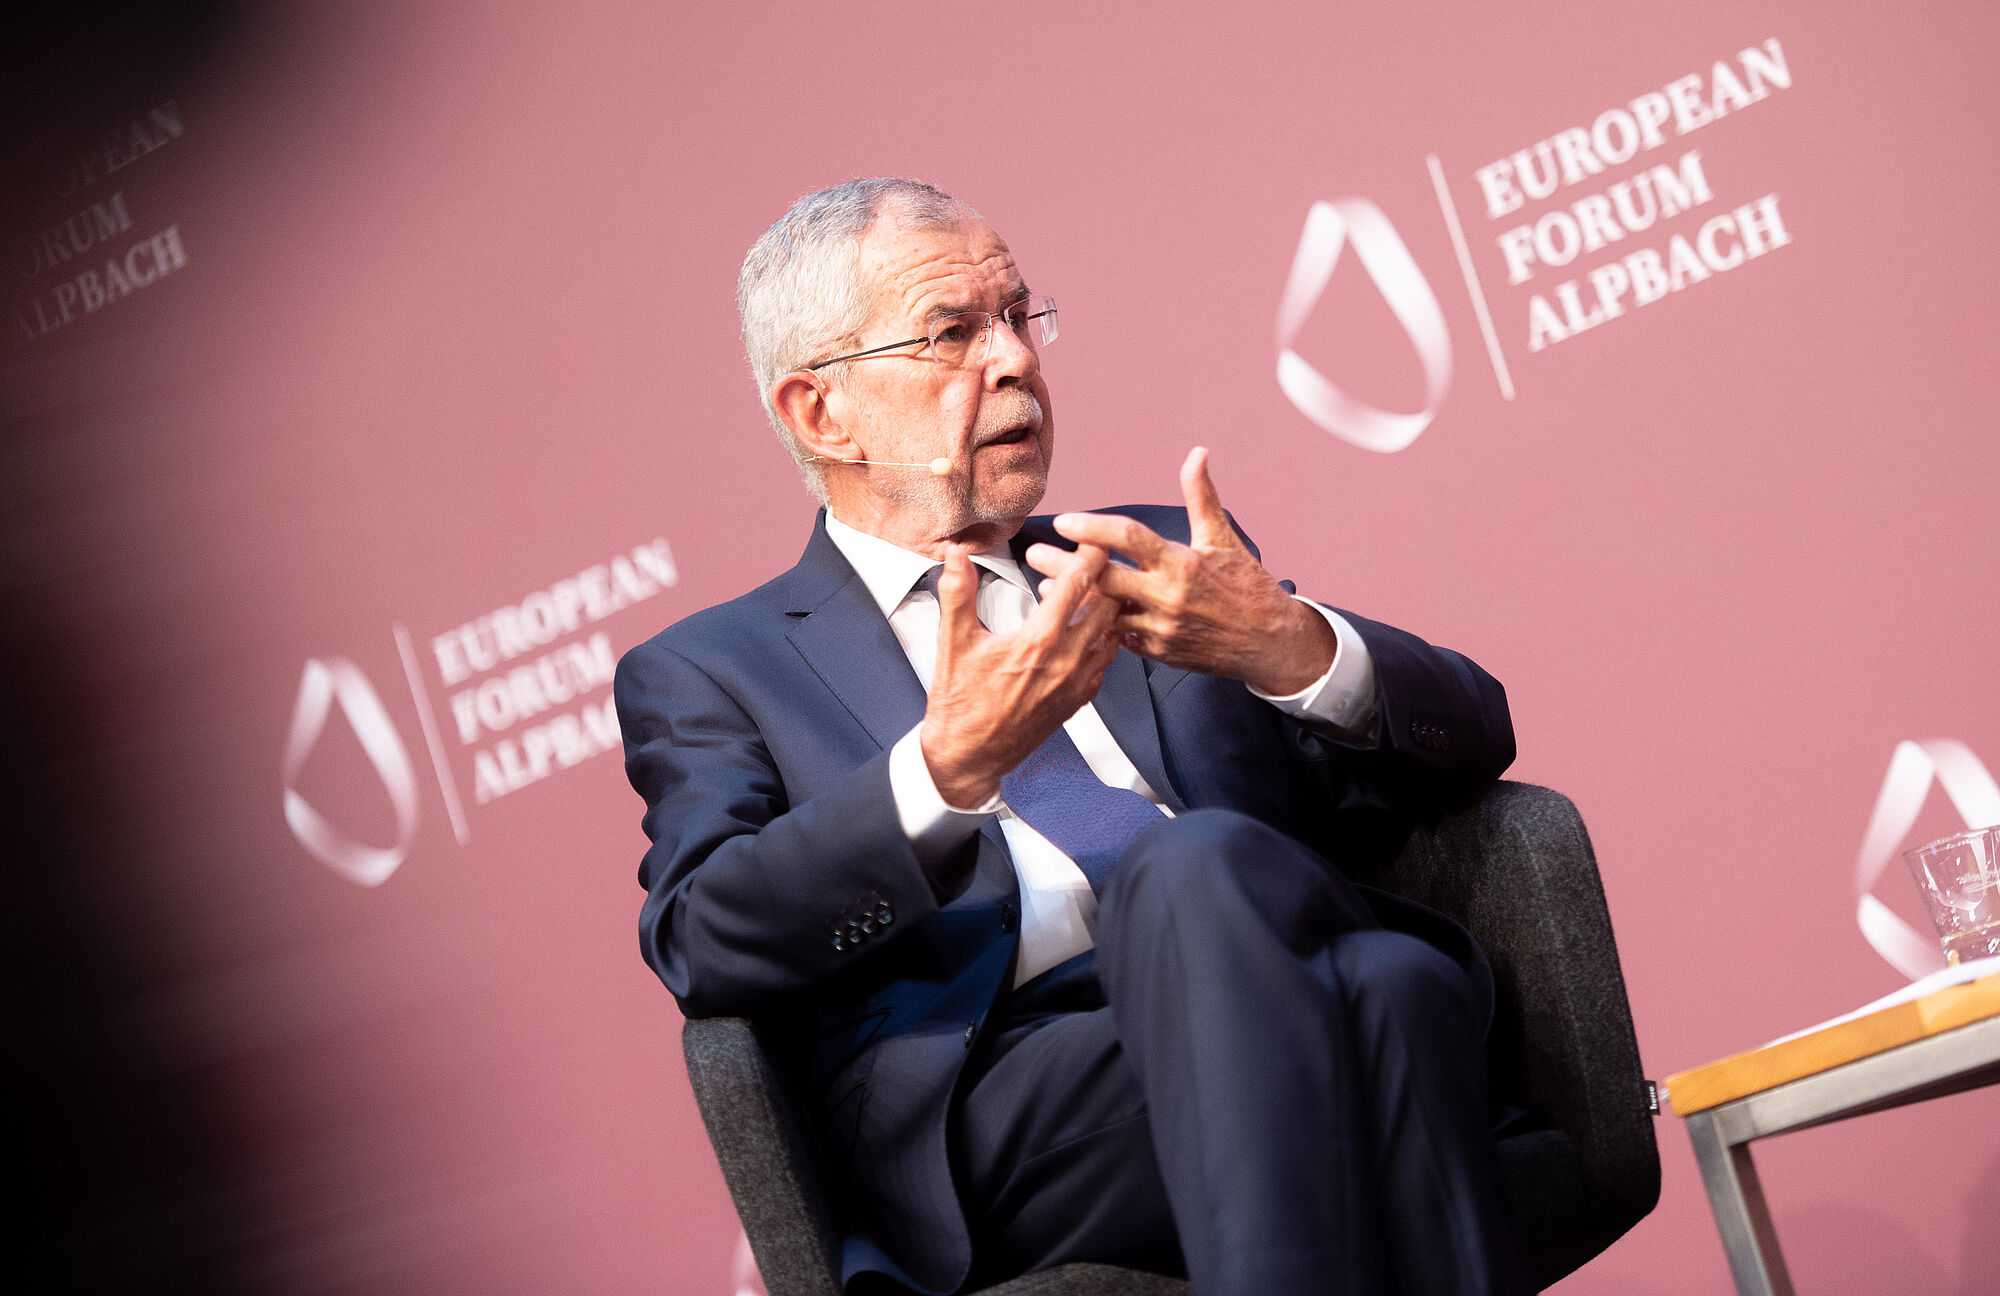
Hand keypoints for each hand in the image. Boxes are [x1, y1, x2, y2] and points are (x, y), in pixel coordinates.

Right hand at [920, 542, 1120, 806]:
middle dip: (1100, 578)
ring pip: (1112, 633)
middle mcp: (1066, 662)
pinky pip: (1106, 661)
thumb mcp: (952, 643)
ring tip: (1086, 593)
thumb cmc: (960, 705)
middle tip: (1089, 562)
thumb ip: (957, 592)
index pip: (1079, 585)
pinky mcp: (1079, 699)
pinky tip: (1084, 630)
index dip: (1089, 555)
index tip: (1090, 539)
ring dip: (1104, 609)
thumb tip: (958, 554)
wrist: (969, 757)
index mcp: (1037, 642)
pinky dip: (1102, 638)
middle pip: (1107, 605)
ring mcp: (1077, 683)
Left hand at [1026, 447, 1335, 694]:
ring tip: (1045, 587)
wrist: (1270, 642)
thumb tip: (1197, 454)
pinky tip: (1076, 615)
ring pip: (1104, 613)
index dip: (1092, 527)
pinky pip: (1119, 639)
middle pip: (1103, 578)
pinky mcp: (1159, 653)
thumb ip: (1202, 496)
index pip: (1129, 538)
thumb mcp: (1224, 539)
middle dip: (1064, 566)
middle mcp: (1168, 597)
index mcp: (1182, 563)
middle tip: (1034, 554)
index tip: (1063, 520)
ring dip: (1073, 600)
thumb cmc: (1248, 587)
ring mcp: (1162, 628)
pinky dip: (1097, 626)